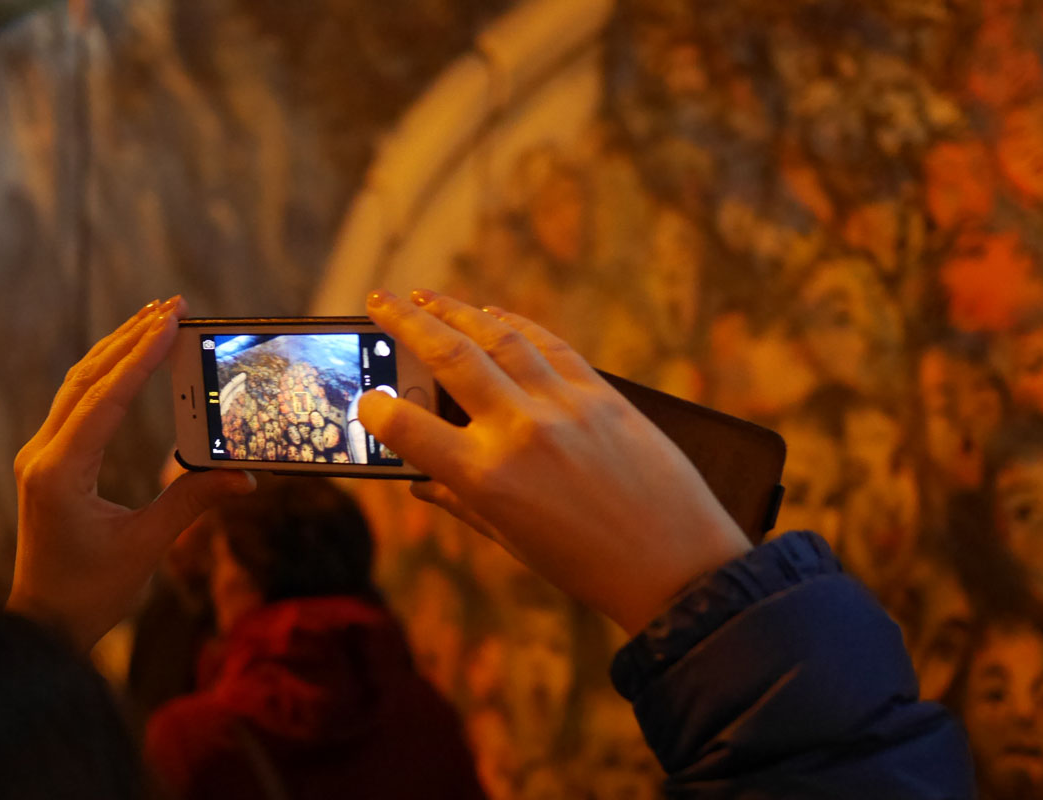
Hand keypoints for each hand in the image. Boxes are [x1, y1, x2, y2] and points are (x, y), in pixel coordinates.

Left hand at [8, 297, 254, 649]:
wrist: (45, 621)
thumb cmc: (91, 591)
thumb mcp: (148, 545)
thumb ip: (194, 503)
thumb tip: (246, 477)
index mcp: (62, 471)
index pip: (105, 399)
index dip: (141, 357)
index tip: (170, 320)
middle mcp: (45, 455)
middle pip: (88, 378)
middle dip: (132, 338)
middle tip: (173, 304)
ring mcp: (44, 456)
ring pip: (79, 385)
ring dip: (118, 349)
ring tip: (155, 318)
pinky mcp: (52, 463)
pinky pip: (78, 404)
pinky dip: (108, 375)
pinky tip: (130, 362)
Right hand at [357, 289, 749, 634]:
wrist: (677, 567)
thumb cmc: (588, 567)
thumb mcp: (512, 542)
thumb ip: (461, 502)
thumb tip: (420, 482)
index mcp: (487, 479)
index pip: (409, 429)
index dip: (377, 409)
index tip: (365, 397)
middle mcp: (520, 431)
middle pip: (449, 358)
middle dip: (406, 323)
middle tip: (380, 300)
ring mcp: (564, 405)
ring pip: (498, 337)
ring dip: (456, 310)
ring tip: (426, 297)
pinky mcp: (603, 395)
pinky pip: (550, 346)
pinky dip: (516, 324)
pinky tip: (492, 313)